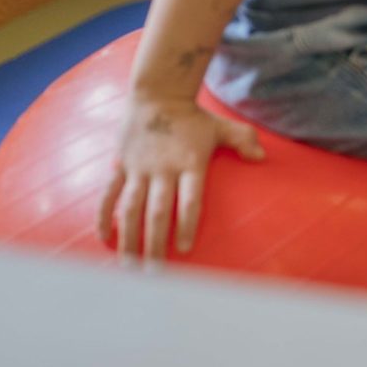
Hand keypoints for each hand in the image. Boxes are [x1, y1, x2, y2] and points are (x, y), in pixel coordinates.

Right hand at [96, 94, 264, 262]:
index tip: (186, 249)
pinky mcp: (121, 165)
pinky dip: (104, 216)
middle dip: (155, 244)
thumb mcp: (221, 126)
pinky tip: (104, 239)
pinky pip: (109, 194)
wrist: (157, 92)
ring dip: (129, 238)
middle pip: (158, 212)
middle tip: (155, 274)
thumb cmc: (194, 117)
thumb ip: (243, 141)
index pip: (189, 200)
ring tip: (129, 266)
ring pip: (131, 208)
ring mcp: (139, 168)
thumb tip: (262, 158)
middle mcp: (163, 169)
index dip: (188, 224)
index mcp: (190, 162)